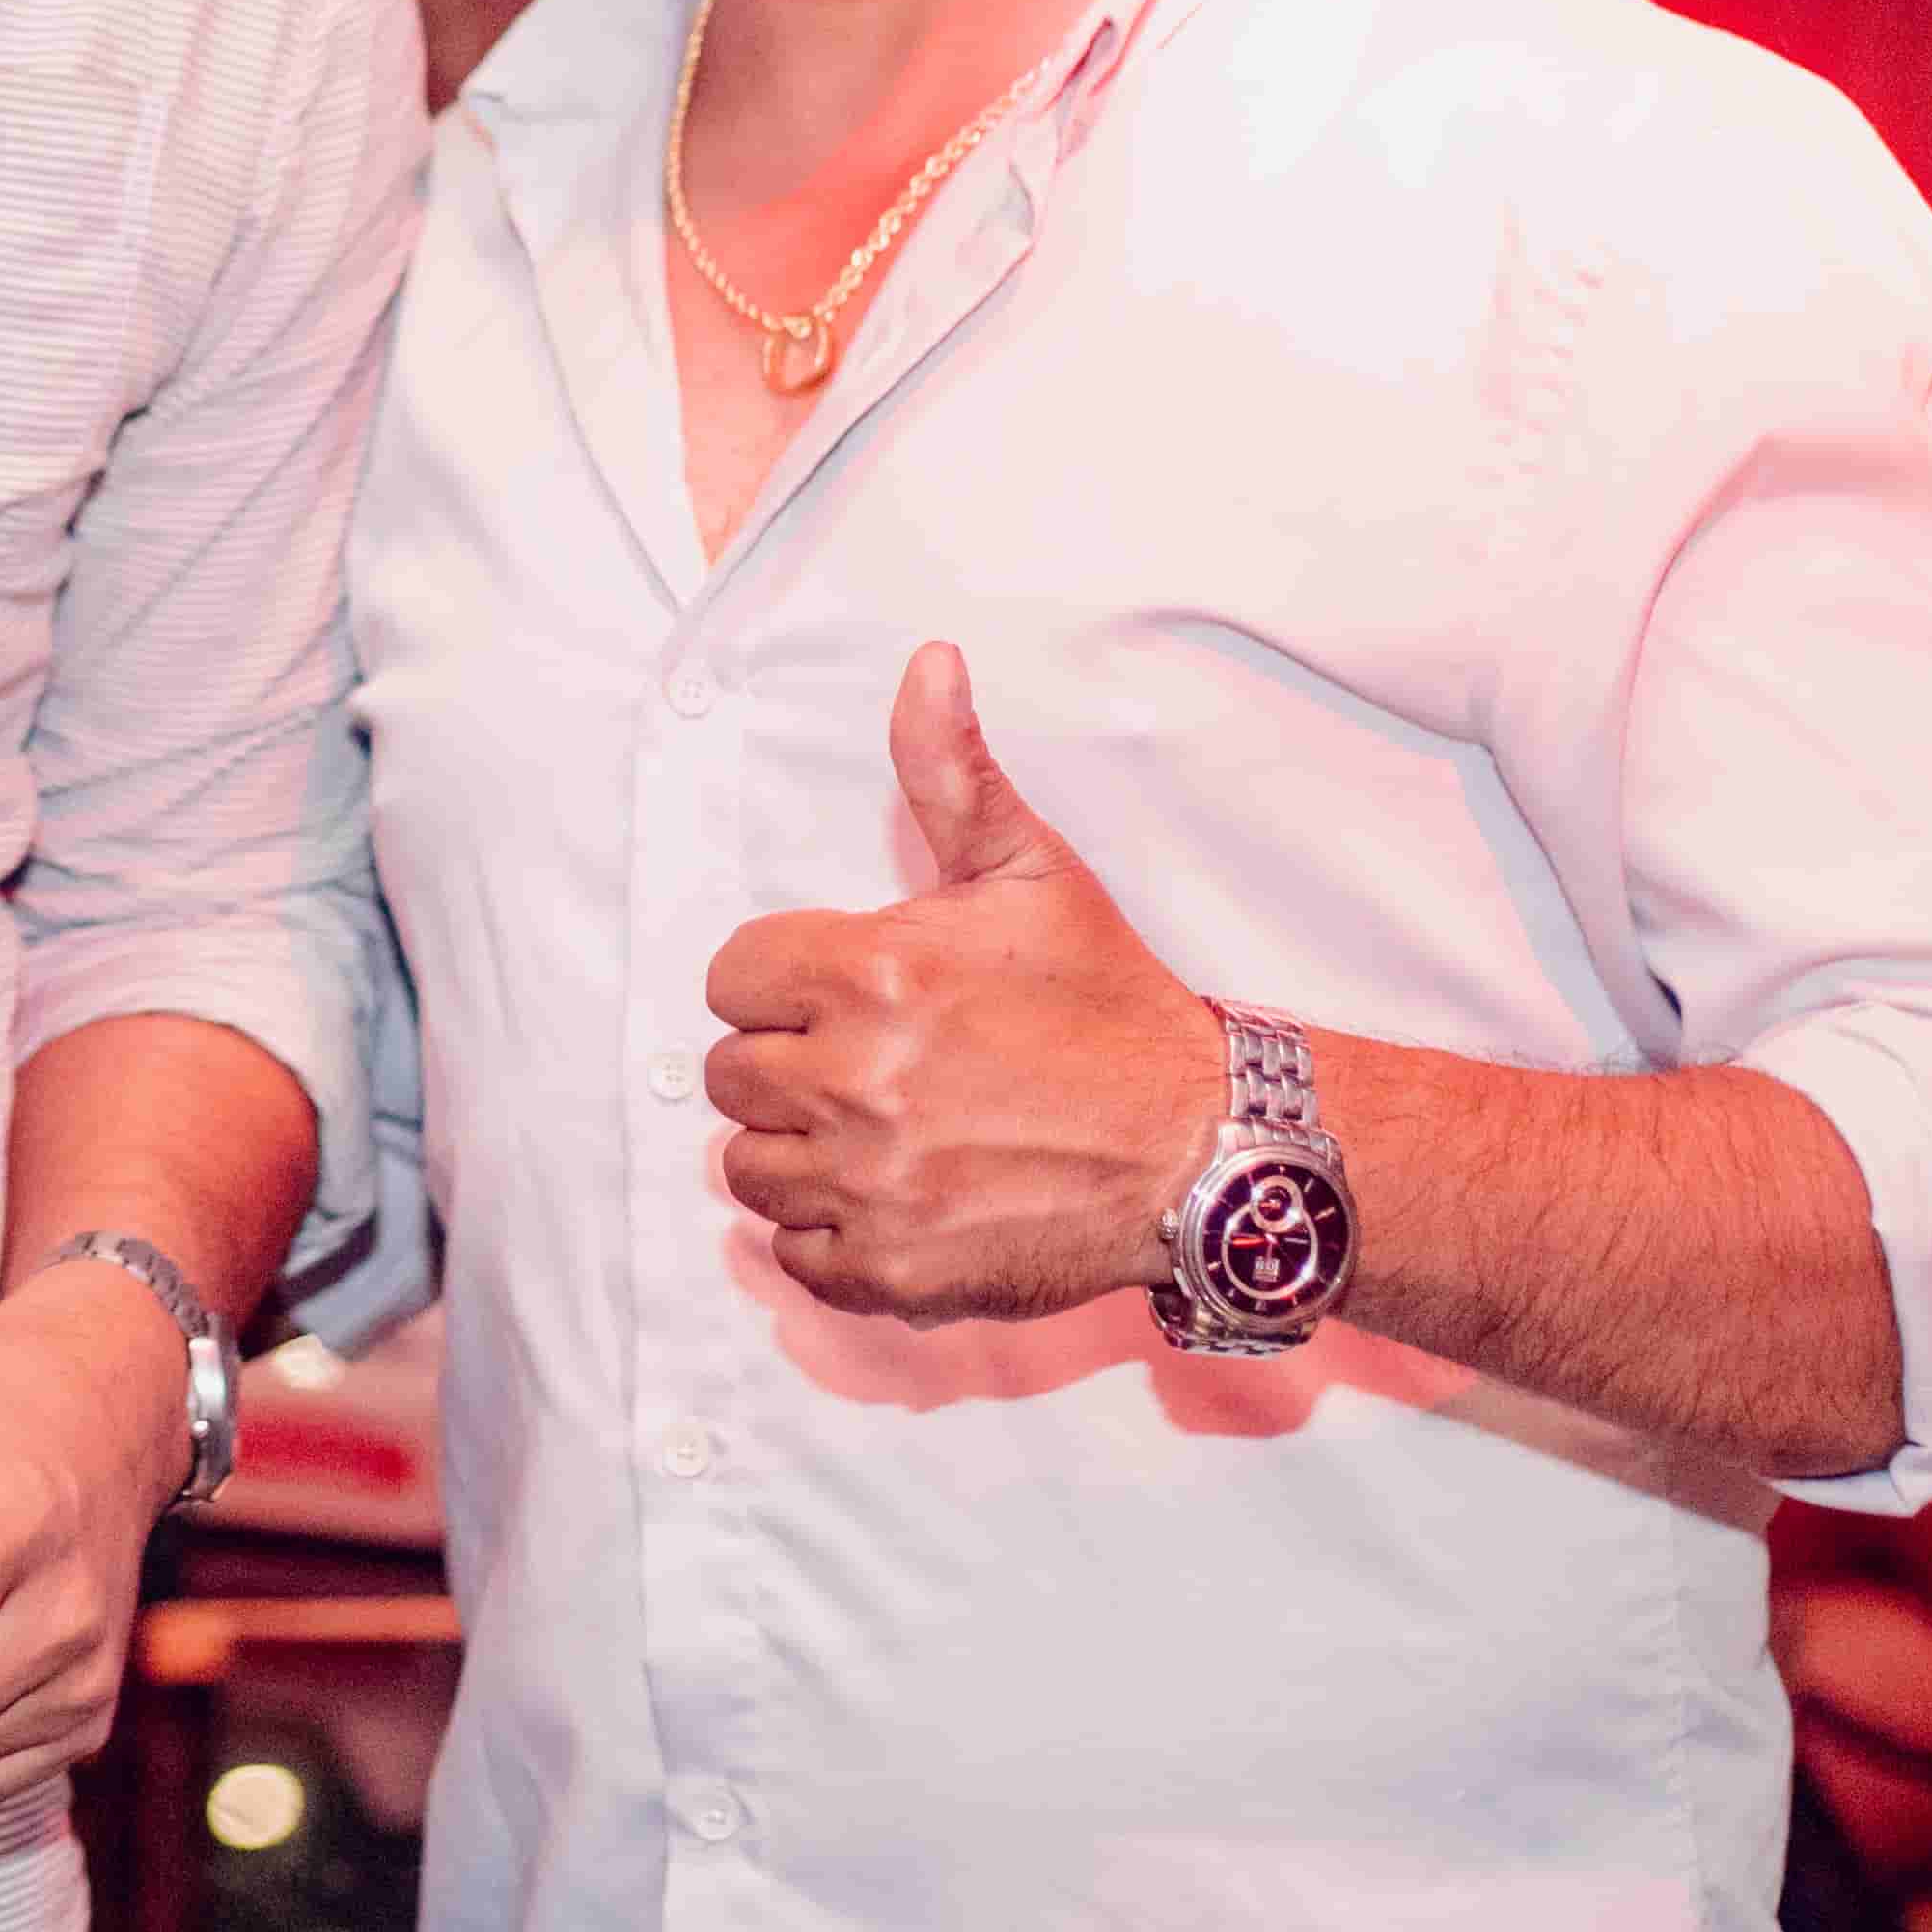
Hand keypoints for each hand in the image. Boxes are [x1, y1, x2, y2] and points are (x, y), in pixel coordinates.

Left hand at [700, 647, 1217, 1324]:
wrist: (1200, 1148)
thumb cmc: (1111, 1007)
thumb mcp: (1032, 872)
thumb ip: (951, 770)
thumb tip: (926, 661)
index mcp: (868, 973)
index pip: (732, 978)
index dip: (781, 985)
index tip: (841, 997)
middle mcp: (853, 1080)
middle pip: (733, 1076)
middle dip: (789, 1067)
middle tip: (874, 1068)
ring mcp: (868, 1184)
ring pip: (752, 1169)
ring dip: (801, 1155)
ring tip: (883, 1136)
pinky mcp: (891, 1270)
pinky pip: (796, 1256)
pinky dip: (832, 1238)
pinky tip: (895, 1201)